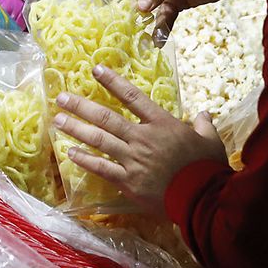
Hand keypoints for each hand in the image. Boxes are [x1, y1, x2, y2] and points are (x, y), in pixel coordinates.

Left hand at [52, 65, 227, 214]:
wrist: (203, 198)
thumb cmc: (207, 167)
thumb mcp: (210, 141)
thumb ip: (204, 125)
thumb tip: (204, 114)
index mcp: (162, 124)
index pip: (133, 97)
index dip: (113, 82)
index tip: (96, 69)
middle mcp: (142, 138)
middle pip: (106, 118)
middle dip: (81, 106)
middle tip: (61, 98)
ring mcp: (133, 160)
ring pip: (99, 140)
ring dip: (77, 129)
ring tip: (58, 120)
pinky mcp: (128, 181)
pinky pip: (102, 168)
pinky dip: (85, 160)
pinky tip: (70, 154)